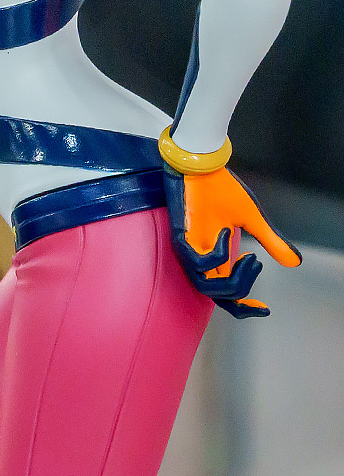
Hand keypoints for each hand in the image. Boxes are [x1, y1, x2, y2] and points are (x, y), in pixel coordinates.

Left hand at [163, 165, 301, 317]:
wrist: (203, 166)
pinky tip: (226, 232)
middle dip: (242, 290)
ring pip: (207, 288)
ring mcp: (190, 250)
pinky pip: (199, 263)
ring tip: (250, 256)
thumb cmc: (222, 190)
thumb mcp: (253, 219)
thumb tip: (294, 262)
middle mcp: (201, 258)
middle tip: (257, 263)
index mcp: (216, 257)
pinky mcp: (181, 239)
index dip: (243, 307)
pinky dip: (218, 254)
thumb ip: (270, 241)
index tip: (263, 308)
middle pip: (219, 297)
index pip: (226, 294)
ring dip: (234, 278)